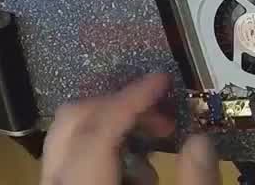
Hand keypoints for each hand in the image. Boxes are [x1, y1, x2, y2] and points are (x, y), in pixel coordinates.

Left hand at [40, 73, 218, 184]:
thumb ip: (194, 180)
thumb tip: (202, 139)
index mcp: (82, 183)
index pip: (99, 127)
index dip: (133, 97)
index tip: (162, 79)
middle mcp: (57, 179)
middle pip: (73, 118)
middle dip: (119, 105)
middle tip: (161, 113)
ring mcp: (53, 182)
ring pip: (67, 133)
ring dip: (110, 125)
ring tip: (152, 144)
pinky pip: (67, 153)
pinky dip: (99, 146)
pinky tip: (133, 168)